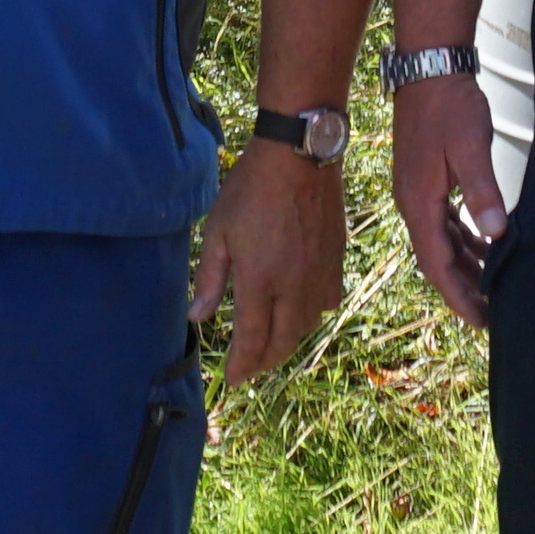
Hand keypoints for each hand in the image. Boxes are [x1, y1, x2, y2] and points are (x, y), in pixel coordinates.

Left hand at [193, 139, 347, 391]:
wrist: (299, 154)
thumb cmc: (251, 188)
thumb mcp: (218, 231)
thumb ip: (211, 279)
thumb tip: (197, 318)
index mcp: (261, 280)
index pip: (253, 339)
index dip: (242, 365)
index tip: (233, 379)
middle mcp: (294, 285)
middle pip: (283, 340)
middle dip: (264, 360)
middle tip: (250, 368)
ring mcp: (320, 274)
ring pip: (307, 324)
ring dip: (288, 340)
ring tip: (271, 344)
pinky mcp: (336, 260)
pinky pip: (328, 301)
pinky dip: (312, 315)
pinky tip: (302, 311)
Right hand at [390, 75, 509, 326]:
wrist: (429, 68)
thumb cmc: (451, 105)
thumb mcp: (469, 146)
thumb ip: (482, 189)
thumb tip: (496, 232)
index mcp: (418, 202)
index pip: (437, 263)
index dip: (459, 296)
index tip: (480, 320)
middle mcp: (412, 203)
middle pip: (437, 259)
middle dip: (462, 289)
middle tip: (490, 316)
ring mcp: (417, 192)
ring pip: (440, 243)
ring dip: (464, 266)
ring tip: (490, 288)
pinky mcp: (426, 180)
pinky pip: (443, 223)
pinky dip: (462, 242)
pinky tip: (482, 247)